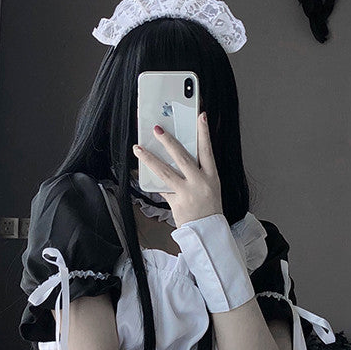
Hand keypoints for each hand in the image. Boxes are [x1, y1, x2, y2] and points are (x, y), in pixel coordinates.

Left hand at [133, 111, 222, 228]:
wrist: (208, 233)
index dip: (204, 132)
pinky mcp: (176, 202)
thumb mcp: (211, 187)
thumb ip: (198, 173)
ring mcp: (187, 192)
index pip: (207, 150)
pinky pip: (162, 188)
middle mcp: (200, 182)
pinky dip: (152, 180)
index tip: (200, 116)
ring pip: (165, 172)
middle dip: (168, 141)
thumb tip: (178, 158)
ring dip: (150, 159)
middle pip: (182, 157)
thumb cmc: (209, 209)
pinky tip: (142, 171)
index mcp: (212, 176)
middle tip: (157, 129)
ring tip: (138, 149)